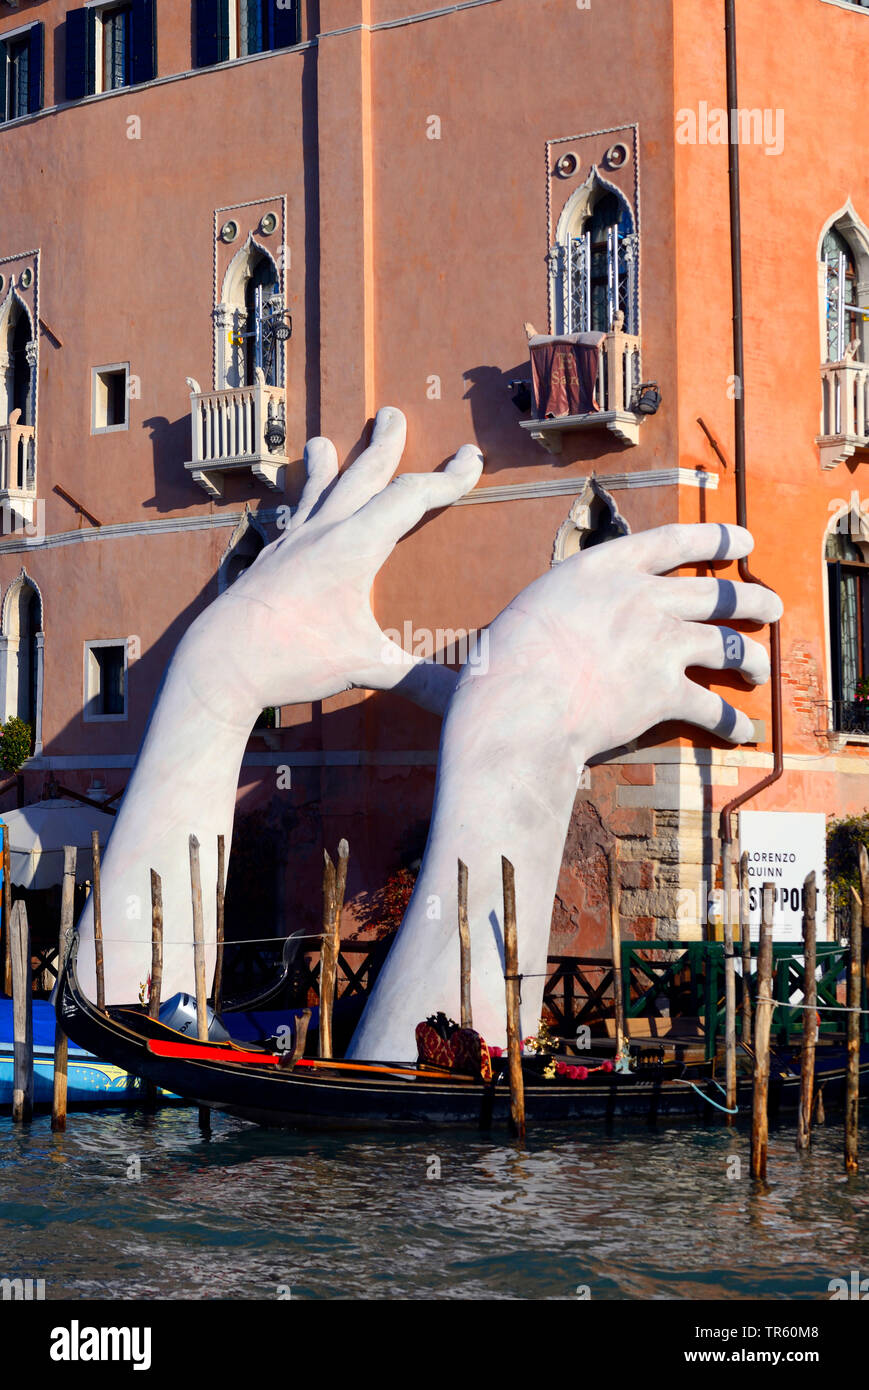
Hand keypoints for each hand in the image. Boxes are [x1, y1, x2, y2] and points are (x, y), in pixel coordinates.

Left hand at [177, 407, 482, 725]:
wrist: (219, 663)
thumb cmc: (292, 660)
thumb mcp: (364, 668)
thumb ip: (421, 682)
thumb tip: (473, 701)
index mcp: (354, 546)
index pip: (410, 497)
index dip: (447, 479)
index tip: (472, 462)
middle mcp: (322, 532)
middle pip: (362, 475)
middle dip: (385, 445)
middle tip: (393, 413)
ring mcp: (291, 542)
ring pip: (317, 489)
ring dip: (328, 463)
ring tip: (324, 440)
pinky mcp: (269, 558)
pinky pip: (291, 517)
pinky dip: (298, 503)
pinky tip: (292, 507)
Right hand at [450, 521, 780, 771]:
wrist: (518, 704)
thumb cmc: (506, 659)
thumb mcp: (536, 604)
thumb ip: (568, 602)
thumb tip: (565, 618)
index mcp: (606, 568)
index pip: (674, 541)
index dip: (716, 538)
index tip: (742, 540)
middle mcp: (643, 598)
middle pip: (716, 592)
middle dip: (752, 599)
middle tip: (771, 606)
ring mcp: (660, 644)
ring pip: (726, 644)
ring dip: (751, 658)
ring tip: (759, 668)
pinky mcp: (665, 693)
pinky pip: (712, 708)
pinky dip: (732, 722)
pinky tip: (743, 730)